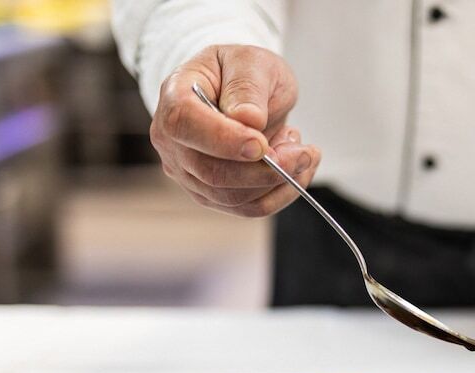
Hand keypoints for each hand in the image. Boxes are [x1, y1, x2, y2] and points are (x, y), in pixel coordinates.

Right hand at [150, 45, 320, 216]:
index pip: (185, 124)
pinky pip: (248, 208)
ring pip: (233, 197)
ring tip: (299, 150)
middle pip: (212, 173)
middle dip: (265, 169)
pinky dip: (280, 194)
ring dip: (277, 181)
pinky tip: (298, 170)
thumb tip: (248, 119)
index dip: (224, 139)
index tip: (262, 144)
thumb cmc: (243, 71)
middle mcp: (172, 140)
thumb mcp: (252, 62)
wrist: (244, 92)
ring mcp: (188, 172)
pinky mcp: (211, 193)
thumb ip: (247, 86)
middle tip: (302, 150)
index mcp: (175, 96)